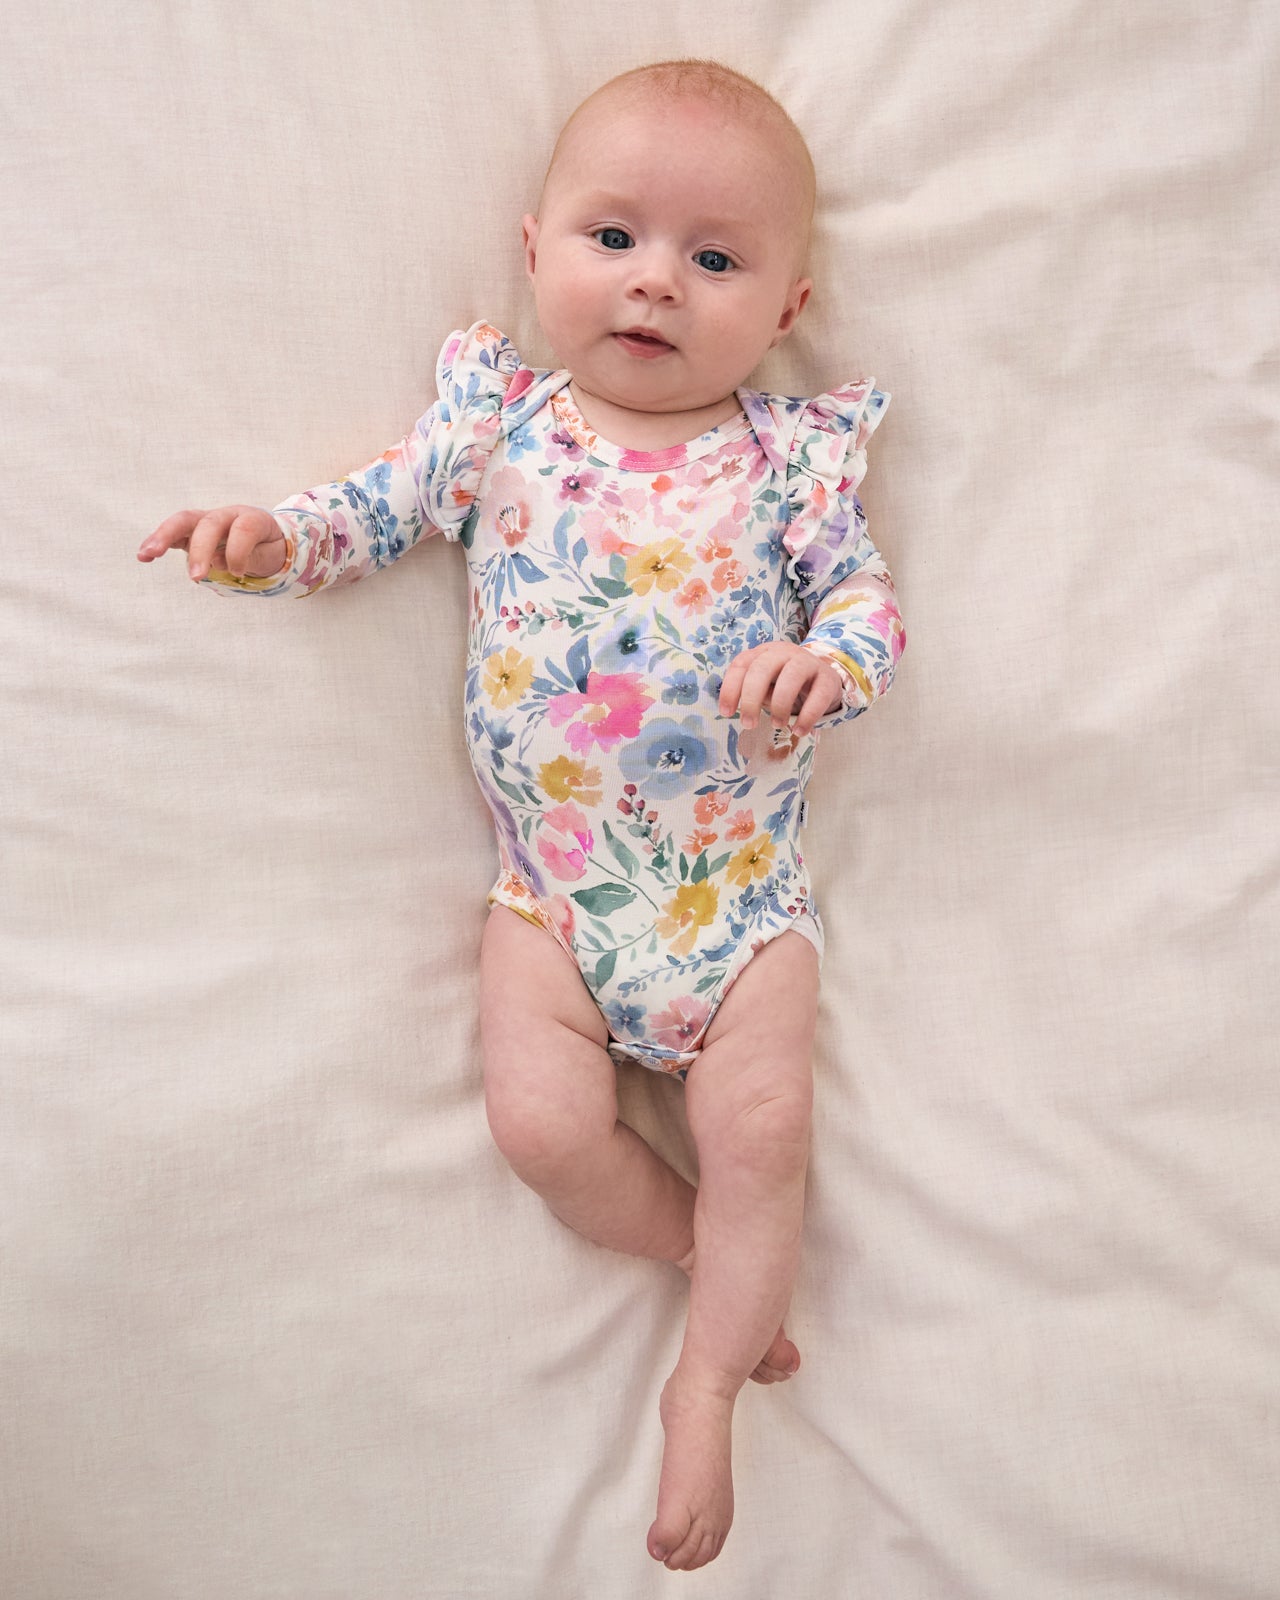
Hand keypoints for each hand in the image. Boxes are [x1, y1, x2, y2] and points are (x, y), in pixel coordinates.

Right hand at [136, 505, 287, 581]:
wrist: (266, 540)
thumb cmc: (269, 549)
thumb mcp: (271, 556)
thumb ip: (251, 557)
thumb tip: (219, 562)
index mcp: (252, 519)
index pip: (244, 529)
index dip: (239, 552)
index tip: (238, 573)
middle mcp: (227, 515)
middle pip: (210, 524)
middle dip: (201, 549)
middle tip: (196, 577)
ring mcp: (207, 521)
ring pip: (185, 521)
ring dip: (165, 537)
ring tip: (148, 554)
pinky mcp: (193, 531)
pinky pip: (174, 532)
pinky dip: (157, 542)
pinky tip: (143, 556)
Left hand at [718, 641, 842, 738]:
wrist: (824, 679)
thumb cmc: (786, 685)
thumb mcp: (767, 687)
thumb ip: (754, 693)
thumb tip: (744, 710)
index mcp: (763, 653)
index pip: (741, 665)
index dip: (731, 688)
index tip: (726, 712)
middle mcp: (783, 652)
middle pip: (761, 669)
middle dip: (751, 699)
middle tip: (748, 724)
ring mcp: (807, 662)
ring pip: (790, 677)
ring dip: (780, 705)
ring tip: (777, 724)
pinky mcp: (828, 678)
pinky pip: (818, 695)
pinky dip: (808, 716)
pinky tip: (800, 730)